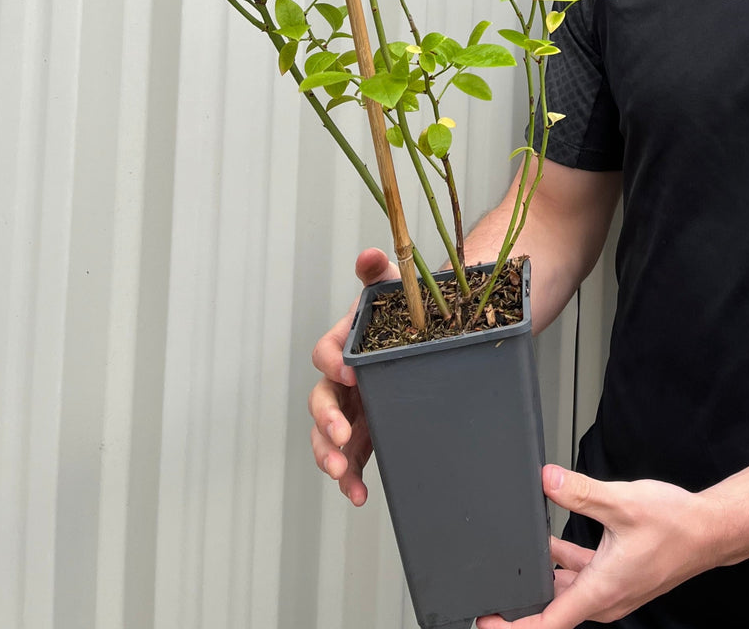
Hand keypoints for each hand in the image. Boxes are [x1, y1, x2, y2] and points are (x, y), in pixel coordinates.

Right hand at [308, 247, 397, 505]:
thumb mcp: (394, 291)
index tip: (350, 372)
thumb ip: (380, 274)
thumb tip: (370, 253)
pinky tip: (359, 495)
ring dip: (329, 455)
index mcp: (346, 343)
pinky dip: (350, 478)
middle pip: (320, 399)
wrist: (427, 336)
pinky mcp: (364, 433)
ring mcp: (351, 407)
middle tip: (342, 433)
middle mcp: (342, 378)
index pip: (327, 351)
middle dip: (326, 419)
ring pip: (326, 435)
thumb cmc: (404, 313)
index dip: (332, 362)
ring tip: (342, 474)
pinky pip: (350, 458)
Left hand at [476, 465, 717, 628]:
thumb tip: (546, 480)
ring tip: (514, 554)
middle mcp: (604, 598)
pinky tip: (549, 538)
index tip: (485, 620)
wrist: (710, 530)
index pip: (547, 624)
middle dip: (520, 599)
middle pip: (551, 610)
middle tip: (490, 586)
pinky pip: (580, 575)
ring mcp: (611, 589)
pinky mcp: (617, 576)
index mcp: (601, 591)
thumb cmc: (676, 524)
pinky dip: (561, 561)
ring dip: (541, 574)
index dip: (511, 627)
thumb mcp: (622, 502)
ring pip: (565, 589)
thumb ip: (580, 492)